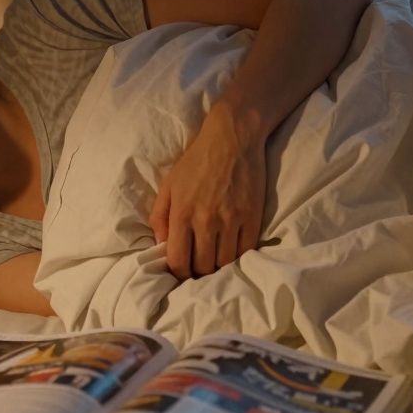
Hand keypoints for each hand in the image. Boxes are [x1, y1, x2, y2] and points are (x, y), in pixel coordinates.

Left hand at [149, 102, 266, 279]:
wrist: (232, 138)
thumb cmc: (196, 161)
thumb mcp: (168, 185)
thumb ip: (160, 217)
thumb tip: (161, 245)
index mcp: (182, 214)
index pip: (178, 261)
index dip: (178, 274)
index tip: (181, 273)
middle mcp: (206, 221)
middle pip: (203, 267)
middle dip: (198, 273)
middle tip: (198, 269)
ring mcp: (231, 220)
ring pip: (225, 263)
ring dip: (218, 268)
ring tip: (215, 262)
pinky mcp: (252, 217)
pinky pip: (246, 251)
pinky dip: (238, 257)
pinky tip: (232, 252)